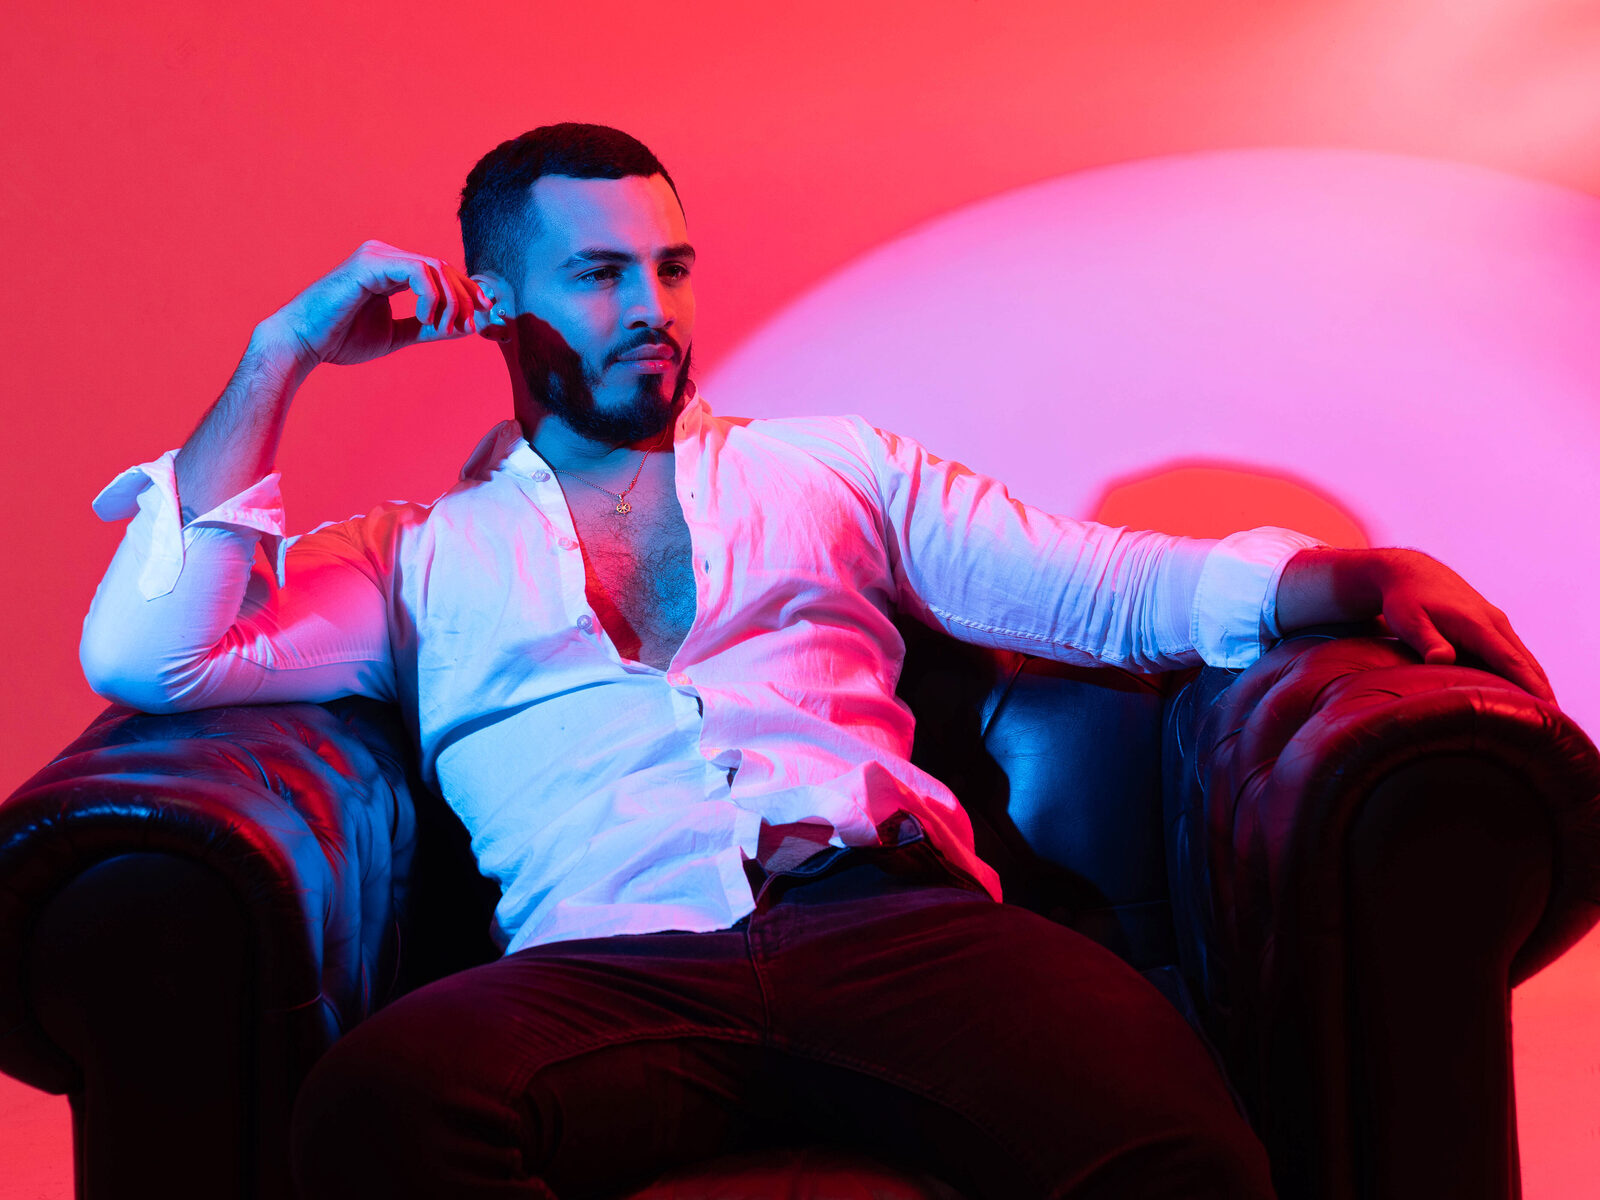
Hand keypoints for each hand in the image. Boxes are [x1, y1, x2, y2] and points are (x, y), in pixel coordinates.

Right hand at [258, 240, 491, 369]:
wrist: (303, 342)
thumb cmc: (341, 338)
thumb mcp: (397, 334)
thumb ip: (428, 327)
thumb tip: (465, 327)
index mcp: (391, 268)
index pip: (441, 272)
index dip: (467, 293)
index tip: (483, 317)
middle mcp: (385, 255)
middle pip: (444, 267)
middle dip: (466, 298)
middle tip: (472, 326)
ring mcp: (377, 255)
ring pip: (435, 267)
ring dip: (451, 302)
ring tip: (446, 328)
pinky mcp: (370, 263)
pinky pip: (418, 271)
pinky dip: (431, 296)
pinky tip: (426, 319)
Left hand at [1368, 549, 1557, 707]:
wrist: (1409, 573)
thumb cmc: (1406, 600)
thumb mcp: (1410, 621)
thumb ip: (1428, 642)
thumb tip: (1443, 660)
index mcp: (1478, 624)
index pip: (1510, 661)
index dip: (1530, 687)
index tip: (1547, 709)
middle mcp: (1494, 623)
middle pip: (1526, 662)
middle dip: (1543, 692)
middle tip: (1555, 725)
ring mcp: (1496, 623)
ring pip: (1524, 658)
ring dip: (1538, 684)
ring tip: (1548, 716)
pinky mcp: (1491, 626)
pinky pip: (1514, 653)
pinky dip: (1525, 673)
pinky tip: (1528, 694)